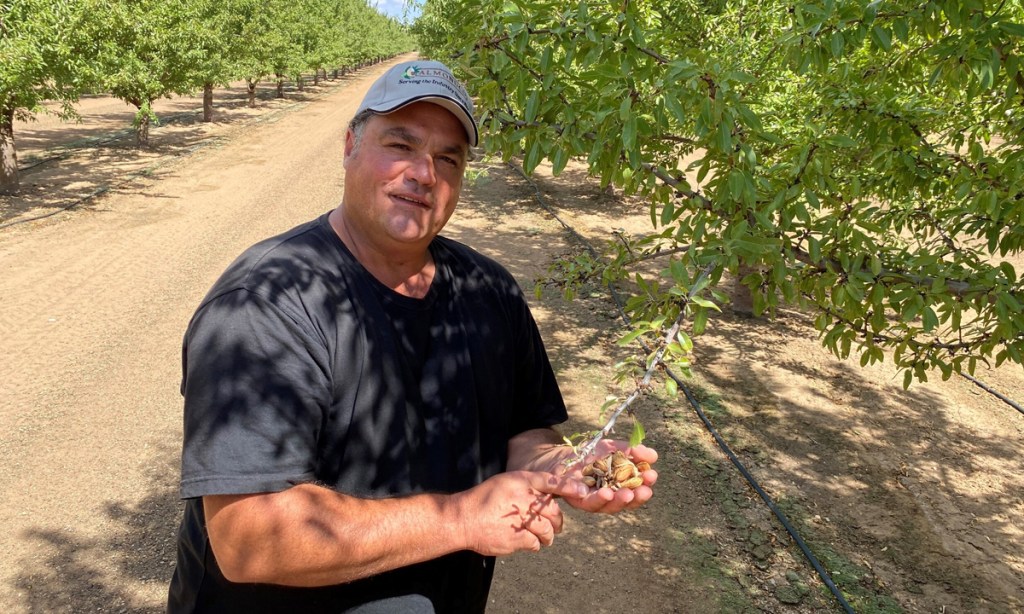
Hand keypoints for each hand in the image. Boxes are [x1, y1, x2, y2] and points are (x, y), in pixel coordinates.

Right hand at [452, 471, 587, 555]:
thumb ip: (527, 487)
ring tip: (544, 538)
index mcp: (521, 481)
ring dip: (547, 536)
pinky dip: (533, 545)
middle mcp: (524, 498)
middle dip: (557, 521)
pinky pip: (535, 544)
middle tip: (556, 526)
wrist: (463, 519)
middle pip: (553, 511)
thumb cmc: (483, 500)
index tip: (583, 491)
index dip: (570, 486)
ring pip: (547, 530)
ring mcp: (521, 518)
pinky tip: (525, 542)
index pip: (551, 481)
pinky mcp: (517, 538)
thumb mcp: (505, 483)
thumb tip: (549, 496)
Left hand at [562, 440, 657, 513]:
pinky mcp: (578, 501)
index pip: (636, 489)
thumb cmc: (591, 453)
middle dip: (636, 497)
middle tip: (644, 490)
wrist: (563, 455)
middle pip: (625, 502)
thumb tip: (653, 455)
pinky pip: (588, 503)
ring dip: (618, 501)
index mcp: (620, 486)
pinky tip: (604, 493)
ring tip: (626, 494)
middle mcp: (609, 497)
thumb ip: (632, 451)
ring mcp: (594, 501)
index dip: (645, 484)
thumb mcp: (613, 447)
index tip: (652, 475)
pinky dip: (597, 499)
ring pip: (608, 506)